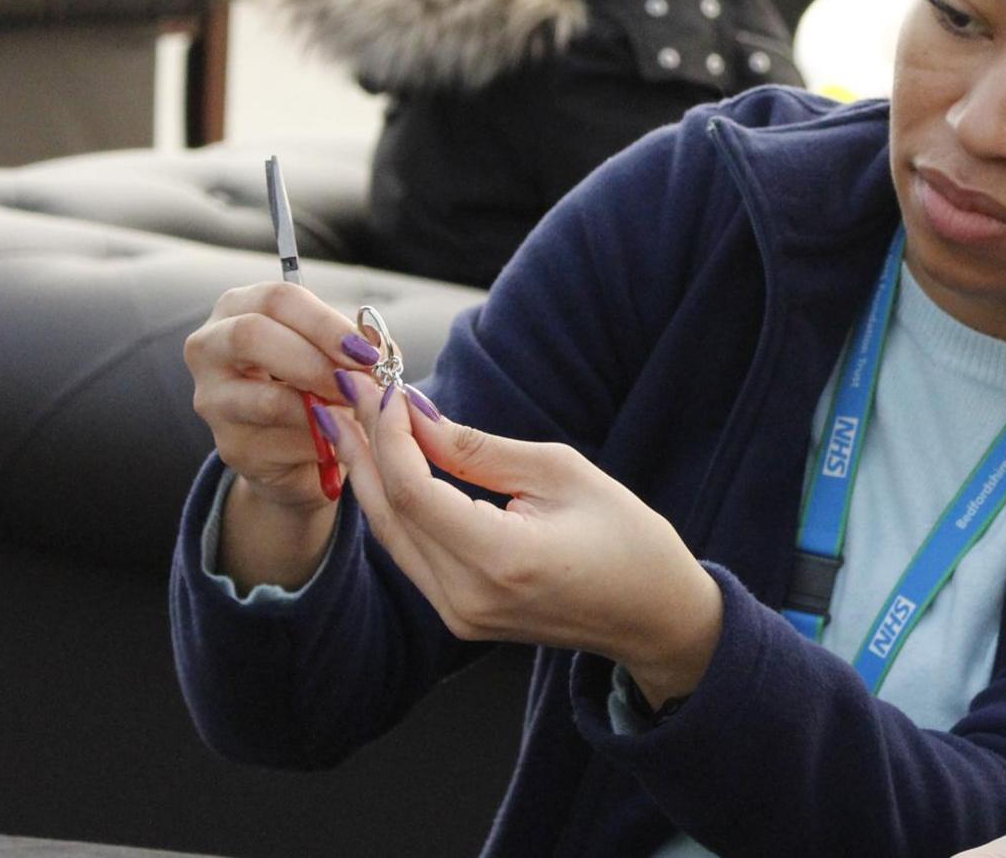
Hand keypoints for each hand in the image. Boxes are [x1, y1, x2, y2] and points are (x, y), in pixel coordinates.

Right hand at [184, 281, 377, 511]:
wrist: (299, 447)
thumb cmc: (317, 382)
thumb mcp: (336, 352)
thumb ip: (356, 344)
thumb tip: (374, 346)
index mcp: (239, 308)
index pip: (278, 299)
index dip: (325, 323)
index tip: (365, 351)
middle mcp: (210, 347)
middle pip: (252, 335)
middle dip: (317, 361)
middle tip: (361, 382)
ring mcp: (212, 399)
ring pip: (268, 400)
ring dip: (323, 407)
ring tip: (356, 410)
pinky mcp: (231, 445)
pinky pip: (281, 441)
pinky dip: (319, 440)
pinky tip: (339, 437)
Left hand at [321, 378, 724, 703]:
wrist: (654, 615)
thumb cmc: (627, 539)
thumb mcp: (561, 472)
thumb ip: (479, 448)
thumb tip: (417, 415)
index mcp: (501, 559)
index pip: (414, 489)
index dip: (391, 434)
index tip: (388, 388)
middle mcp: (467, 597)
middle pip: (389, 513)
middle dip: (367, 447)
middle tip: (351, 393)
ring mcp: (459, 615)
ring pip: (390, 536)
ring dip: (370, 475)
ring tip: (353, 421)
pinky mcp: (458, 617)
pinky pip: (409, 554)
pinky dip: (393, 506)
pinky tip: (383, 468)